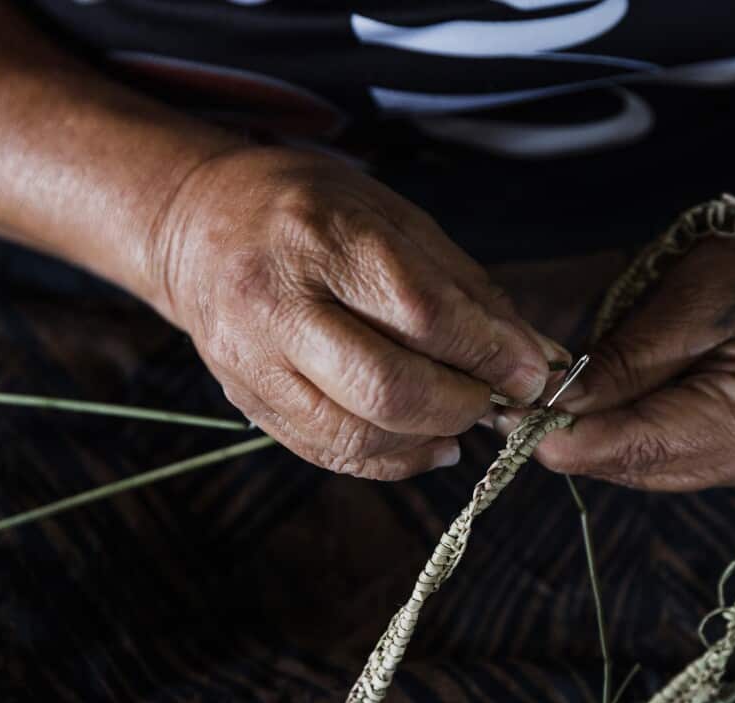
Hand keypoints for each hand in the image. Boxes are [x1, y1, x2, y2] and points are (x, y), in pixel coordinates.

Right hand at [151, 147, 567, 479]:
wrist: (198, 222)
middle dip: (462, 405)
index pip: (421, 314)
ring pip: (357, 435)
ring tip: (460, 417)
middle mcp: (276, 302)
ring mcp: (251, 360)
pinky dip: (392, 460)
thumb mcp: (395, 219)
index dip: (488, 353)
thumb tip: (535, 358)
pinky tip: (424, 441)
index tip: (531, 371)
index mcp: (321, 237)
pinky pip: (329, 454)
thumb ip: (467, 291)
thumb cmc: (312, 210)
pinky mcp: (244, 400)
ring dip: (429, 439)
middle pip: (387, 388)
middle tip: (494, 396)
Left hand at [499, 235, 734, 490]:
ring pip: (647, 468)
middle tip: (510, 415)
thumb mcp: (679, 309)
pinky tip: (585, 417)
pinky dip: (623, 439)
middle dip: (576, 441)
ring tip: (537, 411)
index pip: (648, 445)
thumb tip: (553, 405)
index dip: (576, 441)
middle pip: (643, 465)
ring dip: (594, 443)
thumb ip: (619, 366)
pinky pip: (663, 459)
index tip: (515, 428)